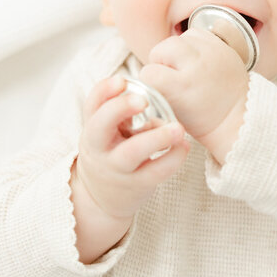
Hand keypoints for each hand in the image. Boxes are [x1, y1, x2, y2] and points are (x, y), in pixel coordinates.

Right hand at [75, 75, 189, 224]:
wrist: (102, 196)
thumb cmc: (112, 151)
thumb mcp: (109, 131)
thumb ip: (125, 114)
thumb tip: (153, 103)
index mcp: (93, 128)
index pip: (92, 105)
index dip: (104, 91)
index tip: (122, 80)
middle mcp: (100, 148)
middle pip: (100, 126)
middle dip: (120, 109)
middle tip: (144, 100)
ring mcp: (117, 168)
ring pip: (131, 152)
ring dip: (156, 138)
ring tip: (178, 128)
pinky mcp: (137, 185)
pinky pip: (155, 172)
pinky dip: (173, 158)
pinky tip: (184, 146)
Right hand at [139, 28, 248, 162]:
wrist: (237, 116)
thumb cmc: (200, 119)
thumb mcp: (171, 113)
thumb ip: (154, 92)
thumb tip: (139, 78)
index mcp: (183, 87)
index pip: (148, 72)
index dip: (149, 81)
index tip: (157, 89)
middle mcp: (197, 65)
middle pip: (161, 49)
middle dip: (160, 61)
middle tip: (170, 76)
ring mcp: (211, 52)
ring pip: (177, 39)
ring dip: (176, 51)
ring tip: (183, 66)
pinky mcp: (222, 45)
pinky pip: (195, 33)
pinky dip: (191, 44)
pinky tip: (194, 58)